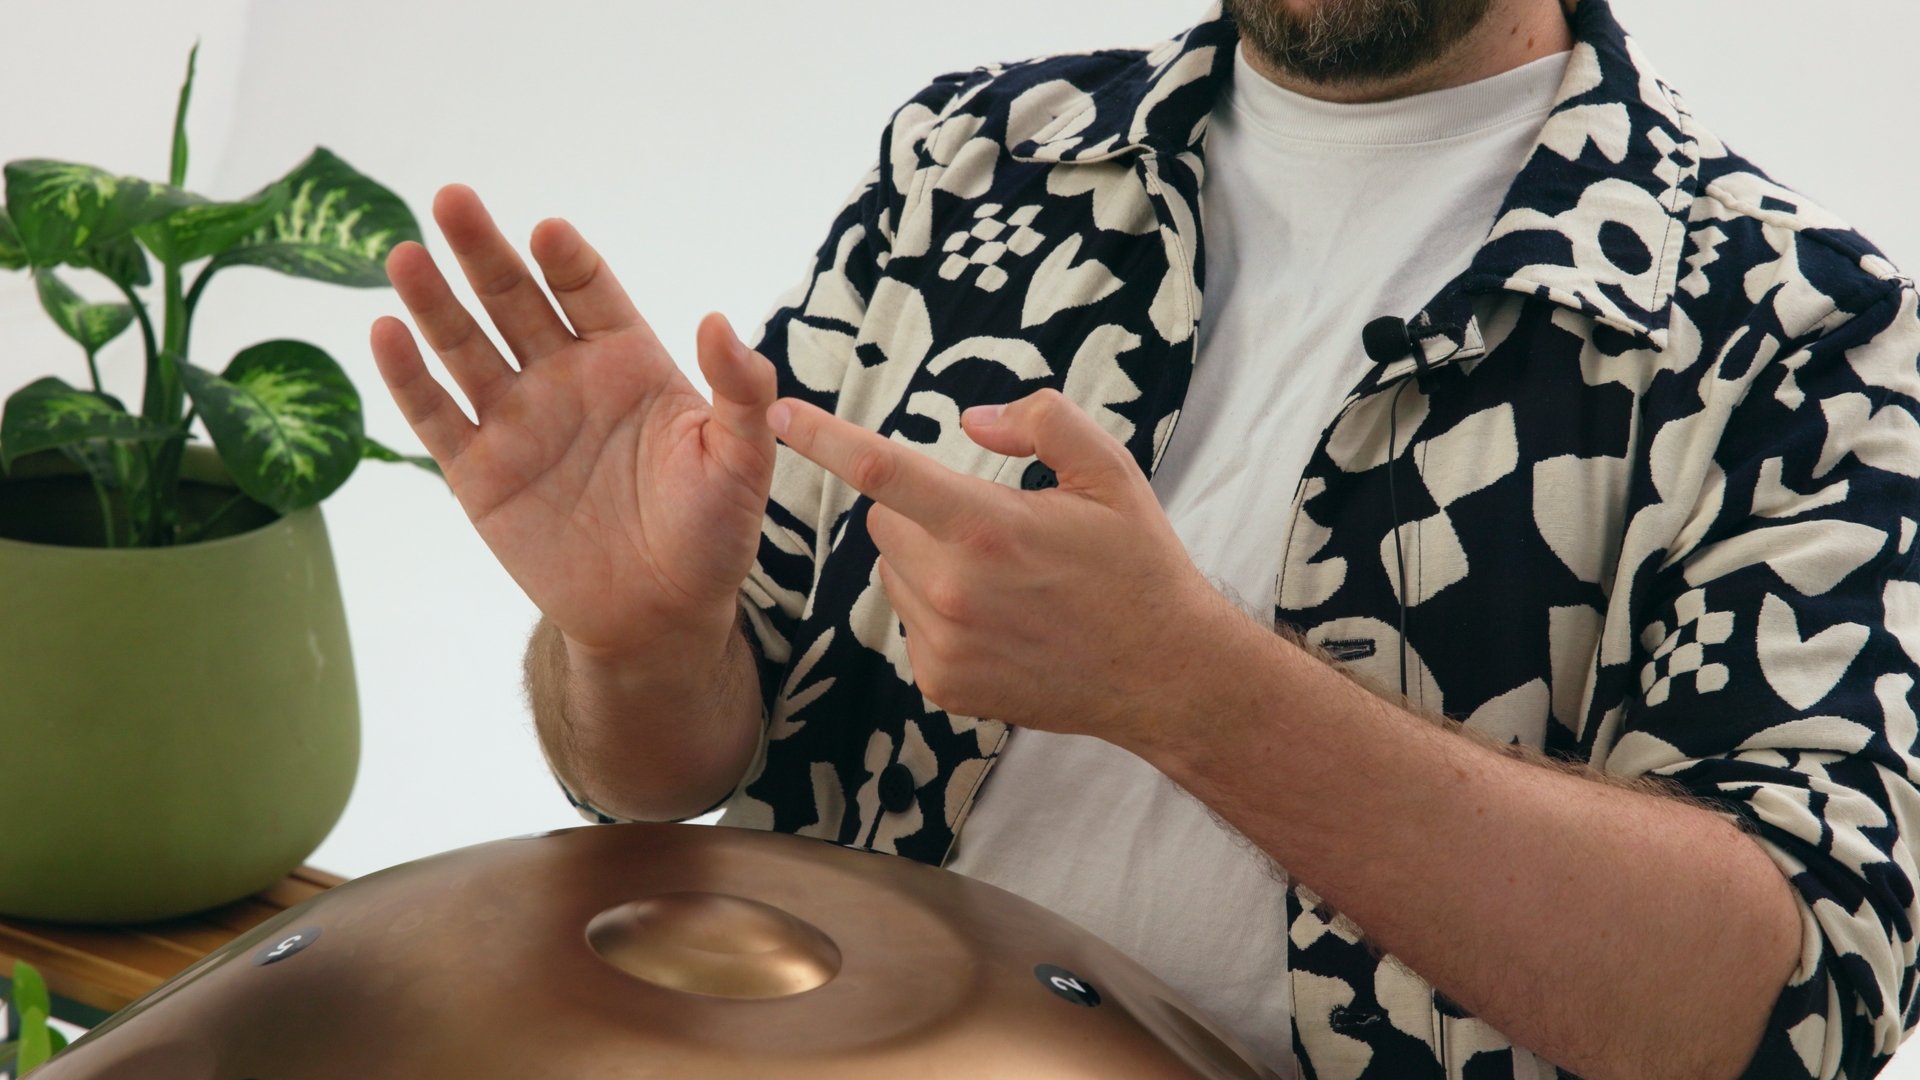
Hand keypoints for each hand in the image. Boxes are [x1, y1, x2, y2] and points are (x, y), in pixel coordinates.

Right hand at [370, 185, 777, 660]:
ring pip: (466, 348)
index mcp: (628, 361)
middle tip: (453, 199)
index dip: (567, 261)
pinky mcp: (479, 472)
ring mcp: (516, 421)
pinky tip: (386, 333)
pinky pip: (436, 417)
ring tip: (404, 256)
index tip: (550, 233)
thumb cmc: (710, 533)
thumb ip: (738, 392)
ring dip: (433, 302)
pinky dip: (408, 378)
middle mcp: (565, 377)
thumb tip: (721, 322)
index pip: (589, 291)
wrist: (660, 615)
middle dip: (484, 252)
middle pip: (514, 299)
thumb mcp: (741, 462)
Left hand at [768, 389, 1235, 741]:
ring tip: (1003, 579)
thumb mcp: (1109, 472)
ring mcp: (944, 644)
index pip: (882, 471)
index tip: (779, 415)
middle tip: (987, 523)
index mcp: (988, 527)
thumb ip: (1041, 422)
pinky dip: (940, 612)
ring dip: (928, 562)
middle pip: (883, 522)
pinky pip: (911, 623)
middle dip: (917, 509)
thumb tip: (971, 420)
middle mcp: (955, 589)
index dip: (823, 438)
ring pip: (894, 573)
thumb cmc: (1138, 565)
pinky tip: (999, 620)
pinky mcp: (942, 684)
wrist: (1165, 675)